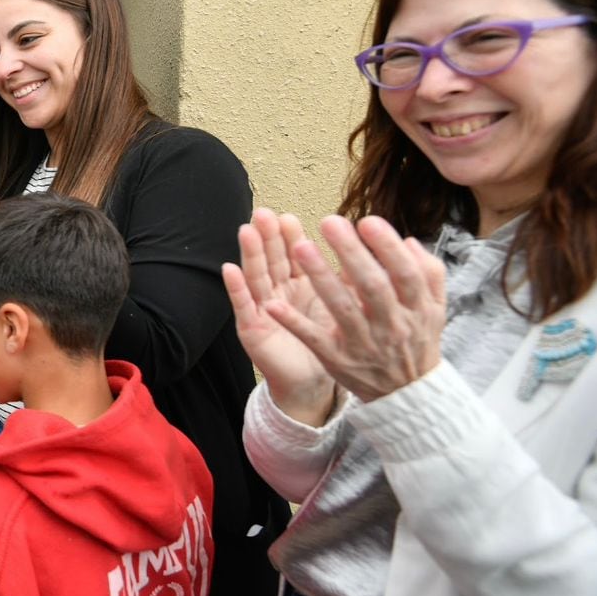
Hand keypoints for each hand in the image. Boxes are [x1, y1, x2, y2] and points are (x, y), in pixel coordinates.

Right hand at [222, 209, 339, 424]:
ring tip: (246, 231)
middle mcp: (277, 292)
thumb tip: (367, 253)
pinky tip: (229, 269)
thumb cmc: (326, 343)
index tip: (289, 217)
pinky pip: (242, 306)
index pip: (292, 254)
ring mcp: (261, 308)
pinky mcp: (251, 329)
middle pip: (271, 259)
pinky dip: (236, 288)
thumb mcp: (341, 306)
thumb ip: (349, 281)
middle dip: (267, 236)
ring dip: (249, 254)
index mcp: (299, 284)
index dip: (289, 236)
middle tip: (264, 214)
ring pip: (255, 276)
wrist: (312, 382)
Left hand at [264, 215, 444, 404]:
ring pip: (341, 309)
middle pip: (372, 287)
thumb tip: (407, 241)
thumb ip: (428, 273)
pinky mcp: (337, 359)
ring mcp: (363, 344)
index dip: (387, 248)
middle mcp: (392, 326)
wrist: (406, 393)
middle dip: (351, 253)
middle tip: (330, 221)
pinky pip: (313, 339)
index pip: (406, 274)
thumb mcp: (434, 310)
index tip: (367, 221)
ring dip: (321, 278)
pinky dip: (293, 322)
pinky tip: (272, 303)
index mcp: (417, 310)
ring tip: (300, 247)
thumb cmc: (416, 340)